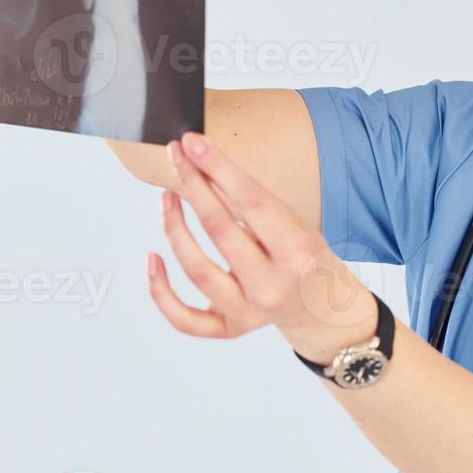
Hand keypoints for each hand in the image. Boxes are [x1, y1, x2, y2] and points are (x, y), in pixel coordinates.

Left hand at [146, 132, 377, 359]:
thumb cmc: (303, 254)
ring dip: (174, 227)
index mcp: (297, 252)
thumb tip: (203, 163)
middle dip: (193, 186)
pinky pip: (184, 318)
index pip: (251, 202)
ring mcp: (250, 311)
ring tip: (167, 196)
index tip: (193, 143)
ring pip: (196, 270)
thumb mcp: (293, 222)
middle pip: (220, 231)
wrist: (320, 306)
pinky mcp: (230, 329)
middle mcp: (272, 285)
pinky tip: (153, 257)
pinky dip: (160, 291)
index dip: (218, 168)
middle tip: (175, 155)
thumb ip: (252, 203)